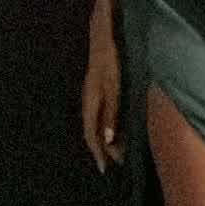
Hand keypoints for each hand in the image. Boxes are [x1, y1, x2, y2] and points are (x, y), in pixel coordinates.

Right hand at [82, 24, 124, 173]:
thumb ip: (112, 113)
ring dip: (104, 137)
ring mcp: (92, 94)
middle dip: (102, 149)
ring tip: (116, 150)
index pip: (91, 135)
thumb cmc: (111, 61)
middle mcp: (88, 101)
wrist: (104, 37)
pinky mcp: (98, 88)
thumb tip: (109, 139)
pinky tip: (114, 126)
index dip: (98, 152)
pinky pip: (99, 113)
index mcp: (91, 103)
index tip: (105, 168)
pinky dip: (106, 125)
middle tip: (115, 163)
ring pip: (95, 122)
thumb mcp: (114, 88)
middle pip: (92, 131)